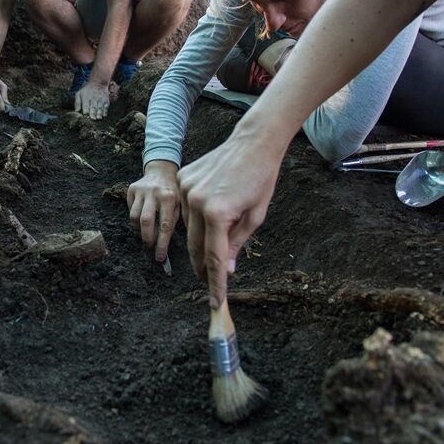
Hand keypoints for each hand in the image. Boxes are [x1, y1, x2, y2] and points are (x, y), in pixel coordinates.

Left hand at [74, 81, 109, 119]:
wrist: (98, 83)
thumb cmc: (87, 90)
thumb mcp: (79, 93)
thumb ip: (77, 102)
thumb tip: (77, 111)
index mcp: (86, 97)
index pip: (86, 106)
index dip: (86, 112)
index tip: (86, 117)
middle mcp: (93, 98)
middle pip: (93, 107)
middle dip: (93, 113)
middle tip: (92, 119)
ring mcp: (100, 99)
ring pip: (100, 107)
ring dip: (99, 113)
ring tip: (98, 118)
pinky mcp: (106, 100)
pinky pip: (106, 107)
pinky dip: (105, 112)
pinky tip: (103, 116)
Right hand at [127, 161, 179, 262]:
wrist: (162, 171)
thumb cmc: (173, 193)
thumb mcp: (179, 205)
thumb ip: (172, 221)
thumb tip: (163, 244)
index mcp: (170, 197)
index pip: (165, 226)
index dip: (161, 244)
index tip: (160, 257)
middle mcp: (154, 193)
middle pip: (145, 221)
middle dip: (147, 238)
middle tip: (150, 246)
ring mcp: (141, 190)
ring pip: (134, 217)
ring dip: (139, 230)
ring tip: (146, 232)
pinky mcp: (131, 189)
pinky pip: (130, 210)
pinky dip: (135, 219)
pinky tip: (142, 218)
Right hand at [177, 133, 281, 308]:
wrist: (253, 142)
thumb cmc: (261, 178)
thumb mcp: (255, 215)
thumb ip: (237, 243)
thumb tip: (225, 269)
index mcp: (217, 213)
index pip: (214, 258)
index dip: (215, 283)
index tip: (215, 301)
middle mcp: (196, 201)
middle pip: (196, 246)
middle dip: (204, 266)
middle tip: (210, 282)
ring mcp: (186, 189)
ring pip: (188, 228)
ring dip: (200, 240)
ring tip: (214, 244)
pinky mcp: (182, 179)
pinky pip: (185, 208)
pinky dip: (195, 218)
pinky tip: (208, 215)